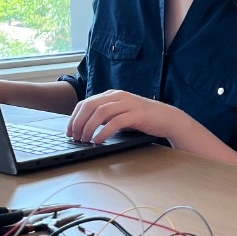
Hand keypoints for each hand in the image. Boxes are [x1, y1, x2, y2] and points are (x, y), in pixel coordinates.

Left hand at [68, 89, 185, 142]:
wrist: (167, 118)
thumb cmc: (142, 118)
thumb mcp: (120, 113)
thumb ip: (105, 116)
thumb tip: (85, 128)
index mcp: (111, 95)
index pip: (85, 103)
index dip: (74, 117)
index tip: (69, 132)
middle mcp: (118, 96)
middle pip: (90, 106)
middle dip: (78, 122)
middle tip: (75, 137)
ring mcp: (128, 103)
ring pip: (100, 112)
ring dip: (89, 127)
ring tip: (85, 140)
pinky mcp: (137, 114)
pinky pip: (115, 121)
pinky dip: (104, 132)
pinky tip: (99, 140)